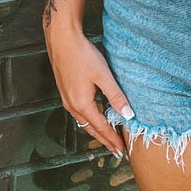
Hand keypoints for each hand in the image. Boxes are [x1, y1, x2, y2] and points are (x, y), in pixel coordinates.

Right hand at [46, 22, 134, 155]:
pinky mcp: (65, 92)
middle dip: (104, 140)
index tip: (122, 149)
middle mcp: (72, 105)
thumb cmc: (82, 55)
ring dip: (96, 131)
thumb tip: (129, 115)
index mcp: (82, 104)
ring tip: (107, 137)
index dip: (113, 139)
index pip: (101, 128)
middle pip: (90, 129)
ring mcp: (66, 99)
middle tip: (116, 150)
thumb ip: (116, 97)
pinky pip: (78, 114)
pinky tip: (94, 117)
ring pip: (83, 122)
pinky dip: (88, 120)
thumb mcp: (103, 76)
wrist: (61, 40)